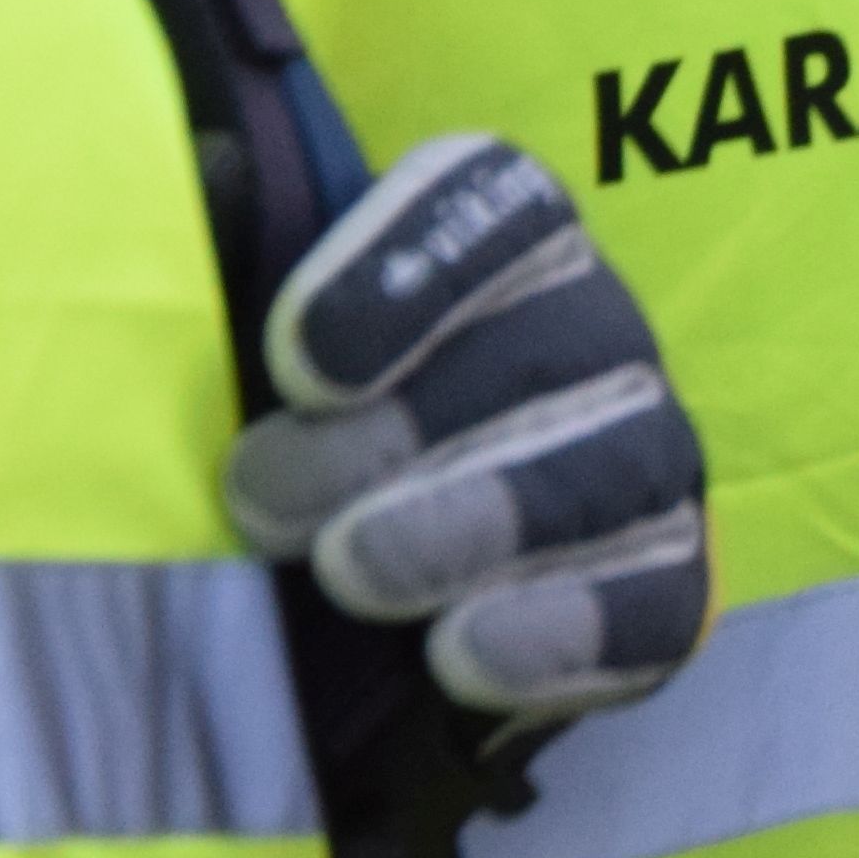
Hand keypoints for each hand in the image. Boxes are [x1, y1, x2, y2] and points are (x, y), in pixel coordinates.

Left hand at [224, 134, 711, 723]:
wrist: (336, 599)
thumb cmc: (284, 438)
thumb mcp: (238, 342)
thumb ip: (223, 268)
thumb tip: (194, 201)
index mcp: (503, 237)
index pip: (496, 205)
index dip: (407, 269)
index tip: (295, 364)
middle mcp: (592, 331)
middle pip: (547, 346)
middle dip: (401, 428)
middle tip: (270, 499)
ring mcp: (644, 456)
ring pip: (613, 467)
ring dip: (479, 520)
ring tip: (353, 573)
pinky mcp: (664, 583)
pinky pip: (659, 602)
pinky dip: (569, 631)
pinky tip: (466, 656)